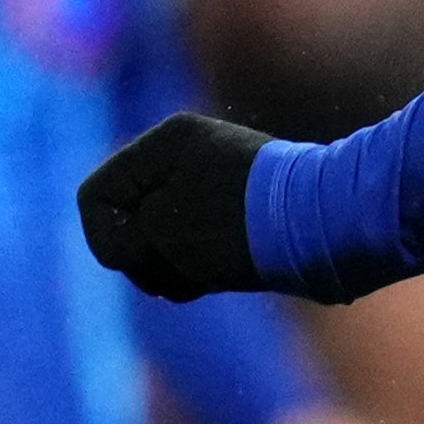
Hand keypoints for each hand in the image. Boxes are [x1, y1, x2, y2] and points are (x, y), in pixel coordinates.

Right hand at [78, 111, 279, 299]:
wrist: (328, 230)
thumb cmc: (238, 227)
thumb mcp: (160, 233)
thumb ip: (123, 239)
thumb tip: (127, 246)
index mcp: (164, 143)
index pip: (95, 196)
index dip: (105, 239)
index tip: (140, 256)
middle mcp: (186, 155)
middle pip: (127, 219)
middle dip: (141, 257)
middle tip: (176, 270)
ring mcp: (213, 185)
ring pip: (160, 239)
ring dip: (169, 268)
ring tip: (202, 276)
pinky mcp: (236, 215)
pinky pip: (192, 246)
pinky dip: (194, 269)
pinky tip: (215, 280)